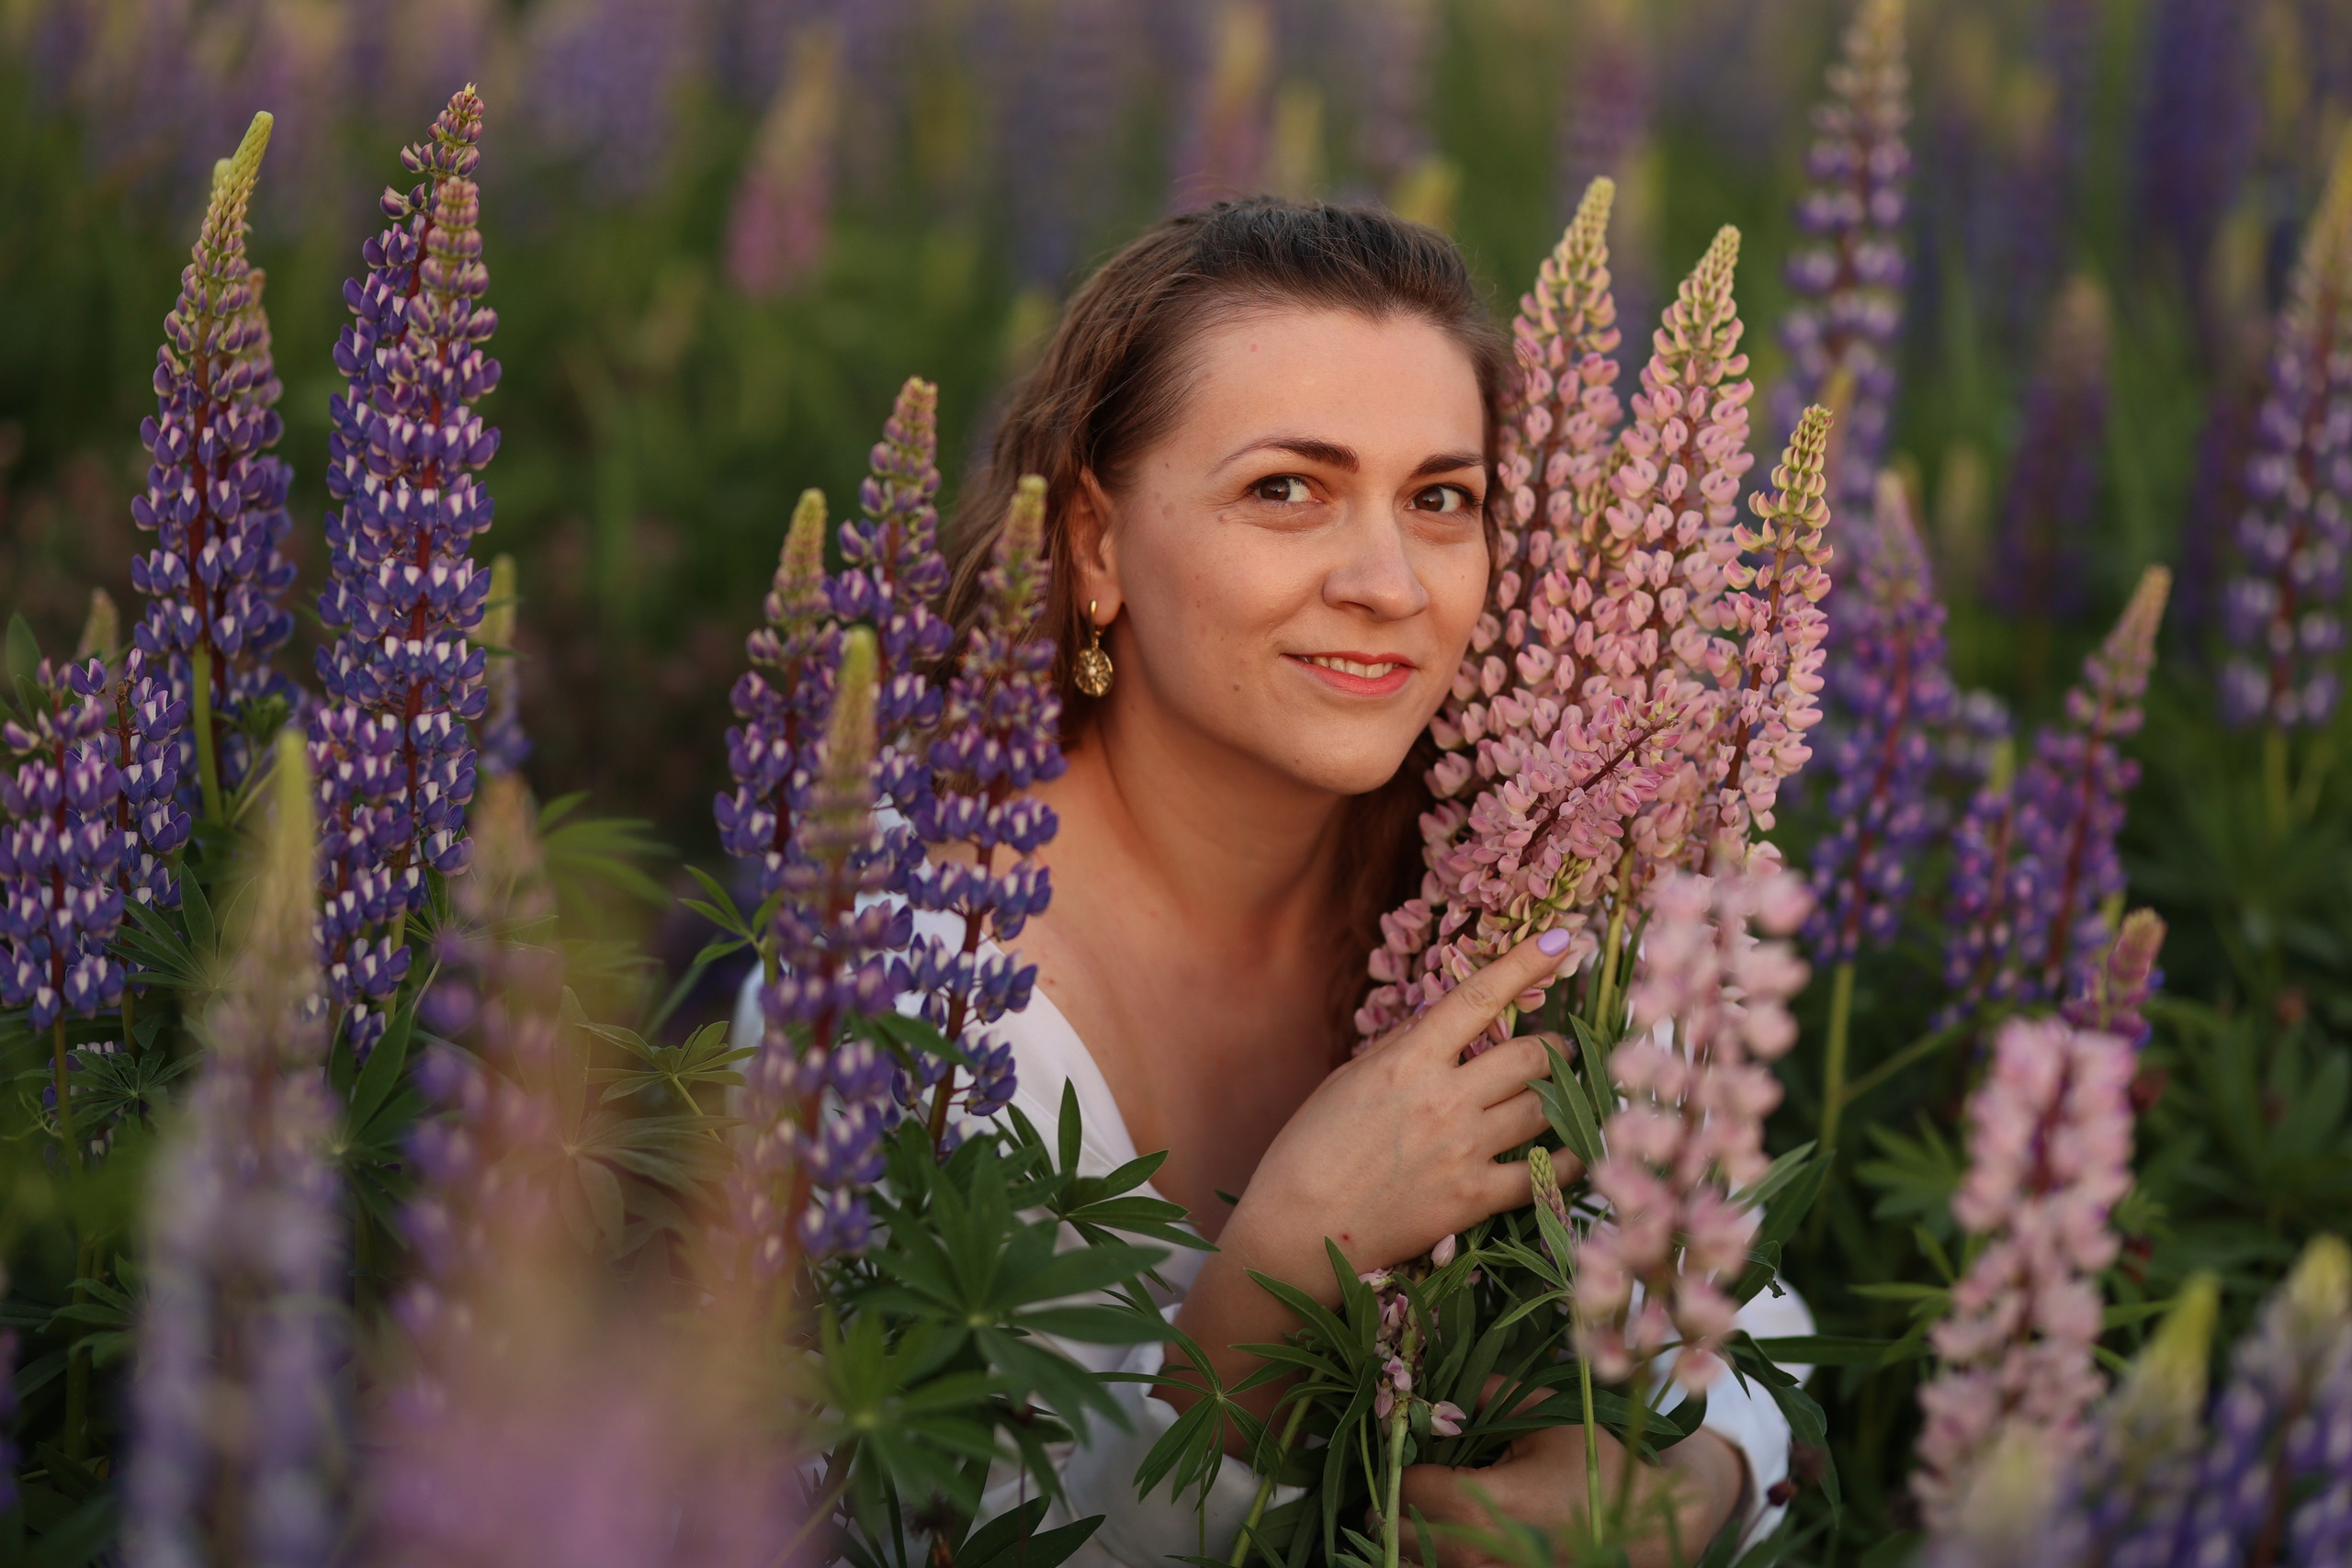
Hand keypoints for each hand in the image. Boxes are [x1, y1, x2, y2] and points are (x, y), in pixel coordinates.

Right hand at [1221, 927, 1585, 1290]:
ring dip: (1562, 1094)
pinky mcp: (1474, 1199)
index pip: (1479, 998)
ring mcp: (1464, 1149)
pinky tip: (1576, 1148)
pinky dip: (1569, 1158)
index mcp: (1408, 1061)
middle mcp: (1444, 1098)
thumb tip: (1443, 1022)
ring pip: (1544, 1106)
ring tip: (1565, 1093)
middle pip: (1531, 1054)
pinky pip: (1546, 1173)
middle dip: (1554, 1045)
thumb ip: (1402, 1048)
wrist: (1296, 1229)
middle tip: (1558, 1049)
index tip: (1564, 941)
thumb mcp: (1348, 1080)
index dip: (1526, 963)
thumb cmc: (1309, 1149)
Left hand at [1398, 1423, 1747, 1567]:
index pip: (1405, 1488)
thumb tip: (1430, 1382)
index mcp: (1486, 1504)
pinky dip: (1436, 1556)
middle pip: (1398, 1533)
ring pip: (1414, 1563)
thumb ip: (1482, 1393)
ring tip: (1425, 1507)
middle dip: (1396, 1501)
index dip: (1398, 1463)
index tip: (1405, 1447)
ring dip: (1412, 1535)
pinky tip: (1451, 1532)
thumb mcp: (1543, 1415)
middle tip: (1408, 1477)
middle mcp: (1480, 1554)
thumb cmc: (1594, 1466)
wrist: (1646, 1531)